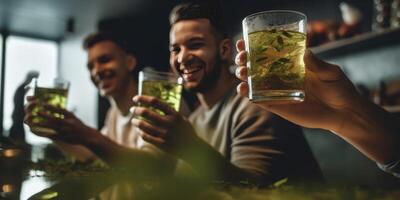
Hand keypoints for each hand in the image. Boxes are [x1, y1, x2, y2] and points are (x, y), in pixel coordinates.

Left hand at [24, 96, 94, 144]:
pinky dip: (44, 133)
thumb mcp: (73, 117)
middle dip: (45, 115)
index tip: (43, 104)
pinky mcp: (63, 138)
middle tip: (36, 111)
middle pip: (54, 119)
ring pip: (52, 127)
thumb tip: (55, 104)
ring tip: (33, 122)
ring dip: (42, 124)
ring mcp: (65, 131)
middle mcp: (68, 123)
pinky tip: (37, 132)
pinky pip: (51, 135)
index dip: (51, 107)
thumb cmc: (79, 125)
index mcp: (71, 117)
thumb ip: (64, 112)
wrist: (87, 136)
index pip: (60, 111)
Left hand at [130, 95, 198, 155]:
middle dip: (137, 110)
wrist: (193, 148)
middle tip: (132, 110)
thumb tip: (154, 105)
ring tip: (134, 121)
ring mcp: (165, 134)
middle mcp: (169, 123)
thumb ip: (170, 113)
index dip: (143, 98)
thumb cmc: (186, 131)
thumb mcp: (182, 119)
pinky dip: (140, 133)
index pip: (156, 102)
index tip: (135, 98)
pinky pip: (146, 137)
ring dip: (136, 122)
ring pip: (144, 125)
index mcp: (175, 114)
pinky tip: (139, 131)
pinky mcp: (162, 144)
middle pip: (147, 113)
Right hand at [235, 39, 360, 131]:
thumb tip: (306, 52)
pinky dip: (249, 95)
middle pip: (256, 66)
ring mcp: (278, 91)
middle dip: (244, 61)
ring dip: (242, 76)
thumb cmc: (339, 88)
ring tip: (241, 72)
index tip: (243, 43)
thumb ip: (318, 64)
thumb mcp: (331, 72)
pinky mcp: (279, 106)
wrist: (344, 112)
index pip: (268, 53)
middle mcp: (281, 76)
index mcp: (291, 64)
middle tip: (242, 58)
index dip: (253, 47)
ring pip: (254, 83)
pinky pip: (260, 100)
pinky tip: (243, 89)